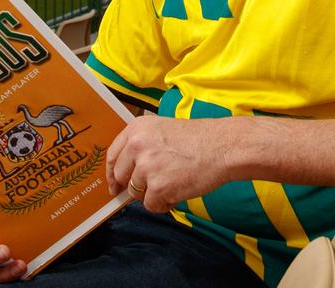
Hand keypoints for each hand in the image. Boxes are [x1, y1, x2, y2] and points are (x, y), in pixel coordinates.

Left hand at [106, 115, 236, 212]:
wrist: (222, 146)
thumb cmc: (198, 139)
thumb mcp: (162, 130)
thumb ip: (142, 146)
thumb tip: (127, 172)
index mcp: (136, 129)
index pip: (112, 156)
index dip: (113, 173)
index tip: (115, 184)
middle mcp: (137, 146)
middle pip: (121, 176)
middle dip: (134, 185)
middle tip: (152, 186)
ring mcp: (146, 167)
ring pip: (136, 193)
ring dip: (153, 193)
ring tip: (174, 182)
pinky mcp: (158, 187)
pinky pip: (151, 205)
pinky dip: (164, 203)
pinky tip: (178, 191)